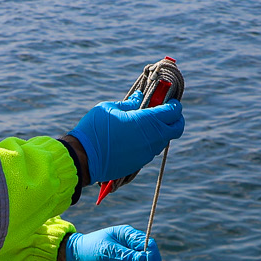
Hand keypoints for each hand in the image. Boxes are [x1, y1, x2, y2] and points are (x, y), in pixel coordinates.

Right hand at [67, 92, 183, 184]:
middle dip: (175, 118)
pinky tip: (136, 137)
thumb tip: (140, 97)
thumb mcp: (110, 108)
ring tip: (146, 124)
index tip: (168, 100)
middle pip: (177, 128)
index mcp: (147, 121)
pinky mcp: (140, 163)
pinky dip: (150, 142)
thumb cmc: (95, 129)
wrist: (84, 158)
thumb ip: (129, 104)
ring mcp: (147, 153)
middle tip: (165, 112)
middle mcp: (152, 138)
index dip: (174, 104)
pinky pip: (152, 150)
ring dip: (161, 131)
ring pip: (164, 140)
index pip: (173, 111)